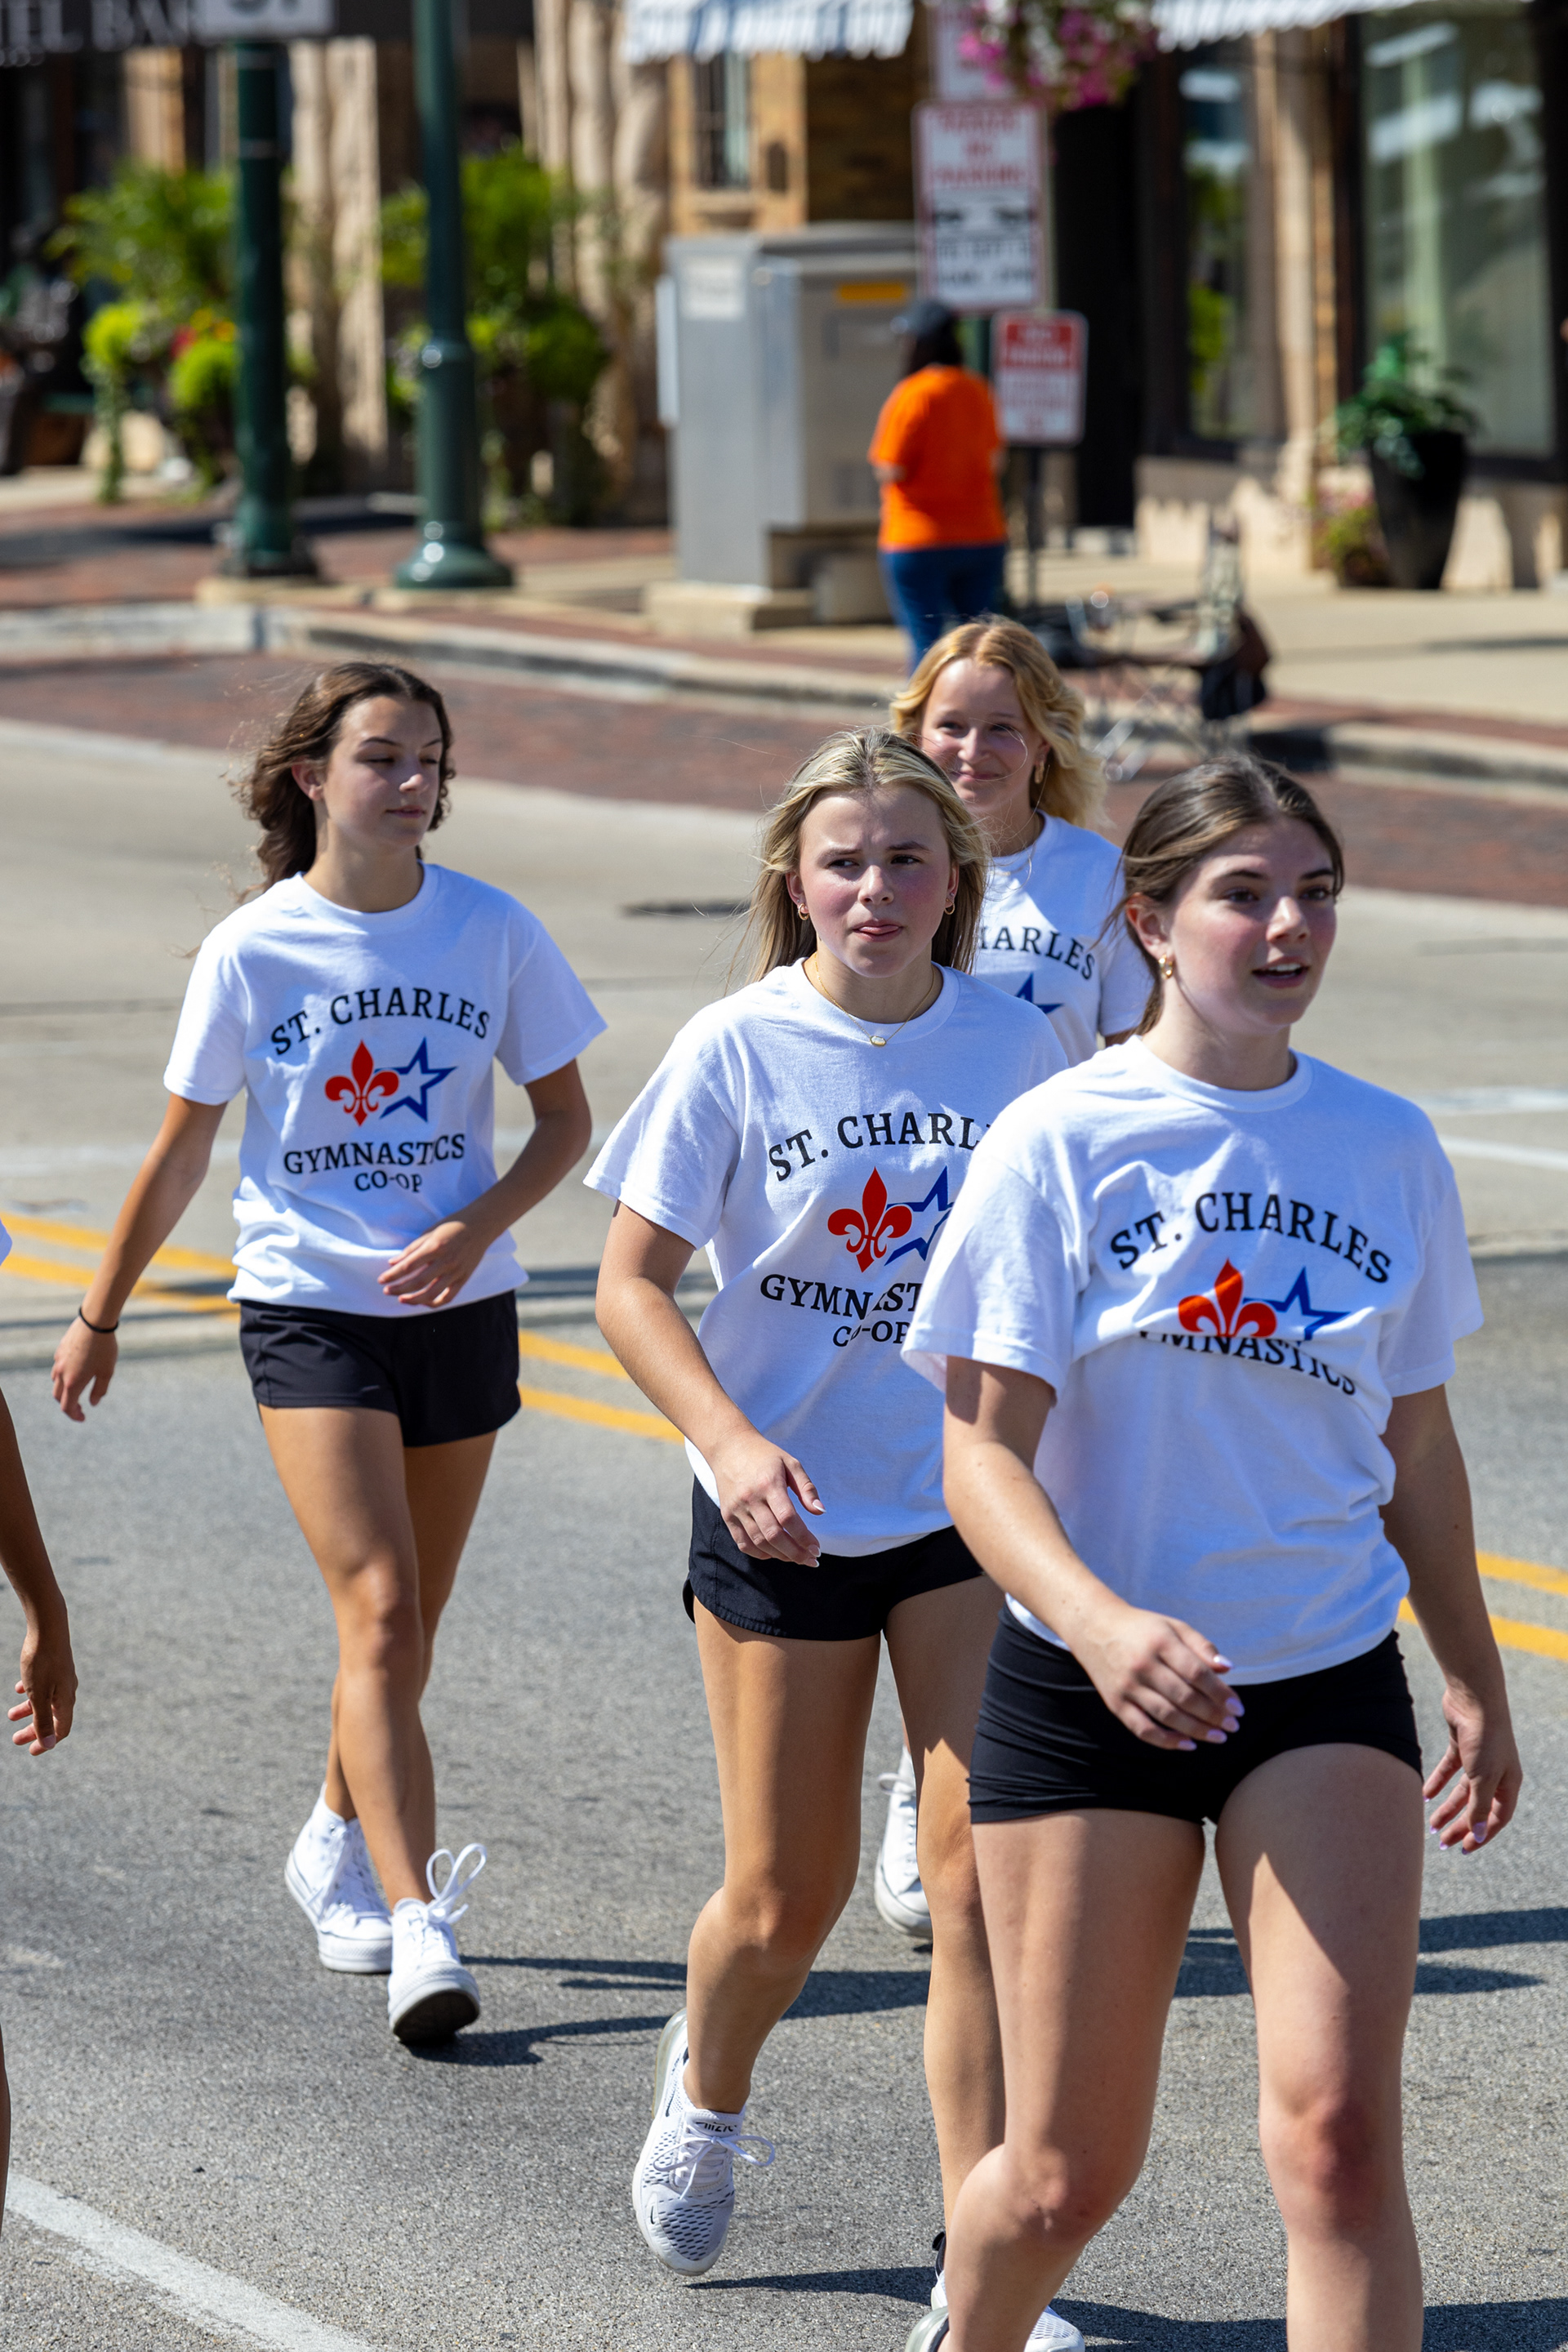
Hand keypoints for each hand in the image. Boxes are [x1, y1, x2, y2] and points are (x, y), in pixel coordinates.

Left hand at [10, 1615, 75, 1753]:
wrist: (48, 1628)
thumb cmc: (42, 1663)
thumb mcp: (38, 1696)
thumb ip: (43, 1720)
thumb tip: (48, 1746)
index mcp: (65, 1701)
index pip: (60, 1730)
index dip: (46, 1743)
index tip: (31, 1751)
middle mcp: (67, 1691)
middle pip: (51, 1718)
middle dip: (33, 1730)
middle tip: (15, 1739)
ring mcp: (62, 1677)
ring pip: (45, 1701)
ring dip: (28, 1711)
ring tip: (10, 1715)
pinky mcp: (54, 1666)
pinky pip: (43, 1685)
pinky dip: (30, 1693)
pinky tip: (18, 1688)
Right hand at [51, 1316, 117, 1421]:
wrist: (95, 1322)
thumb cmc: (104, 1348)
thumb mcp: (107, 1372)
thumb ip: (99, 1390)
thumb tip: (93, 1403)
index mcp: (73, 1382)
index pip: (67, 1407)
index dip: (74, 1415)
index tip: (83, 1417)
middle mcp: (61, 1373)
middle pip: (58, 1396)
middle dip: (68, 1404)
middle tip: (81, 1407)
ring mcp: (58, 1361)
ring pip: (55, 1381)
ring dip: (64, 1389)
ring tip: (79, 1388)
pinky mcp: (59, 1350)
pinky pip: (58, 1368)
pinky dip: (64, 1375)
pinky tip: (77, 1370)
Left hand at [378, 1218, 490, 1308]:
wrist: (481, 1226)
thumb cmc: (453, 1226)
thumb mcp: (430, 1232)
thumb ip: (411, 1249)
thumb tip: (393, 1263)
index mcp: (435, 1247)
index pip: (408, 1266)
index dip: (392, 1275)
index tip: (381, 1279)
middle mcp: (446, 1261)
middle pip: (418, 1282)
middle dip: (399, 1288)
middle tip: (387, 1291)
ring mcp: (456, 1272)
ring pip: (432, 1293)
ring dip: (413, 1300)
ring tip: (401, 1299)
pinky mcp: (464, 1278)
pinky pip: (448, 1297)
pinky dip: (434, 1303)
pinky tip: (423, 1302)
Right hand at [708, 1433, 824, 1563]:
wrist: (729, 1447)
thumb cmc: (764, 1455)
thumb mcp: (790, 1463)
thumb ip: (806, 1488)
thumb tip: (820, 1511)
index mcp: (769, 1483)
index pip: (788, 1518)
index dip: (804, 1537)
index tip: (817, 1548)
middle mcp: (750, 1498)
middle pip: (774, 1535)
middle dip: (795, 1553)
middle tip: (811, 1560)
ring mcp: (736, 1509)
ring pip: (759, 1542)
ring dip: (781, 1556)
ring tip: (797, 1558)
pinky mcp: (727, 1516)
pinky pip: (743, 1543)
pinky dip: (760, 1554)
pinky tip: (776, 1554)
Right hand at [1075, 1602, 1241, 1750]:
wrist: (1094, 1627)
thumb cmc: (1142, 1628)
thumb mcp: (1173, 1626)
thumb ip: (1201, 1645)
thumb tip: (1228, 1668)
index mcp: (1160, 1641)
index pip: (1197, 1673)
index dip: (1220, 1693)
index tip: (1238, 1707)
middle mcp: (1143, 1664)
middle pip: (1184, 1697)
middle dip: (1213, 1715)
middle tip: (1233, 1725)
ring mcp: (1127, 1686)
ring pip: (1167, 1716)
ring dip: (1197, 1730)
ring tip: (1219, 1737)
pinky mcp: (1116, 1703)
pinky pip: (1142, 1728)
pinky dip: (1166, 1741)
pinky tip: (1188, 1744)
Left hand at [1424, 1682, 1520, 1852]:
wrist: (1474, 1698)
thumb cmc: (1485, 1739)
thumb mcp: (1482, 1778)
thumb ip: (1479, 1806)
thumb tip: (1476, 1833)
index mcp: (1508, 1783)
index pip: (1496, 1817)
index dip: (1481, 1834)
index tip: (1464, 1849)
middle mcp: (1495, 1773)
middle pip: (1477, 1806)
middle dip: (1461, 1825)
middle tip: (1443, 1843)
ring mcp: (1478, 1759)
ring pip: (1462, 1791)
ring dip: (1447, 1808)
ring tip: (1431, 1826)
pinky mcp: (1461, 1745)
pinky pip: (1448, 1770)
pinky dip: (1437, 1782)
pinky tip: (1424, 1795)